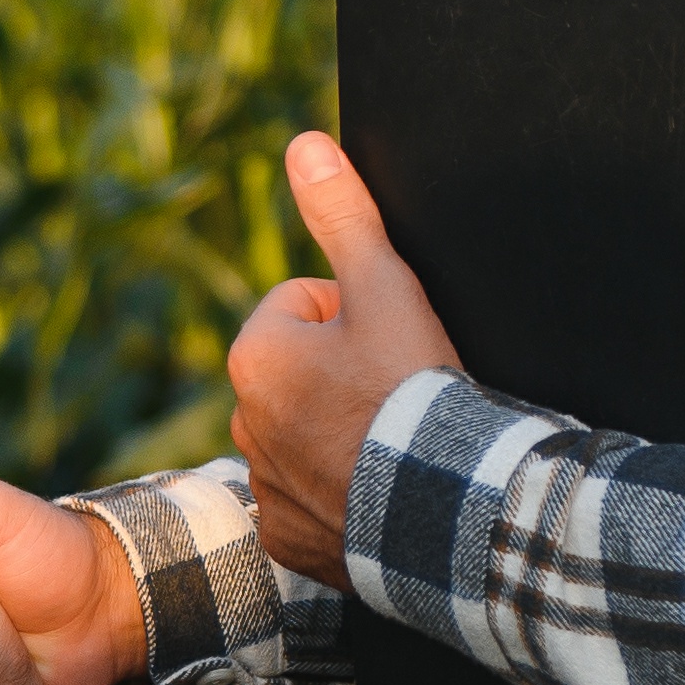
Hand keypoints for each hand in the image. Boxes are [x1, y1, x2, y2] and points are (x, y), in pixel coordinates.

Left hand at [226, 132, 456, 582]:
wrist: (443, 504)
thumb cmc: (413, 388)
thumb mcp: (384, 286)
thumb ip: (343, 215)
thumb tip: (305, 144)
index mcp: (256, 354)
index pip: (303, 308)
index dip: (356, 317)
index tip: (393, 346)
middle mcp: (242, 421)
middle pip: (302, 374)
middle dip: (343, 377)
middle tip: (398, 395)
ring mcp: (264, 485)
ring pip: (308, 437)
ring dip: (342, 434)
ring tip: (395, 443)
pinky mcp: (287, 540)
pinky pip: (311, 503)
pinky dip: (342, 496)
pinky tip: (379, 492)